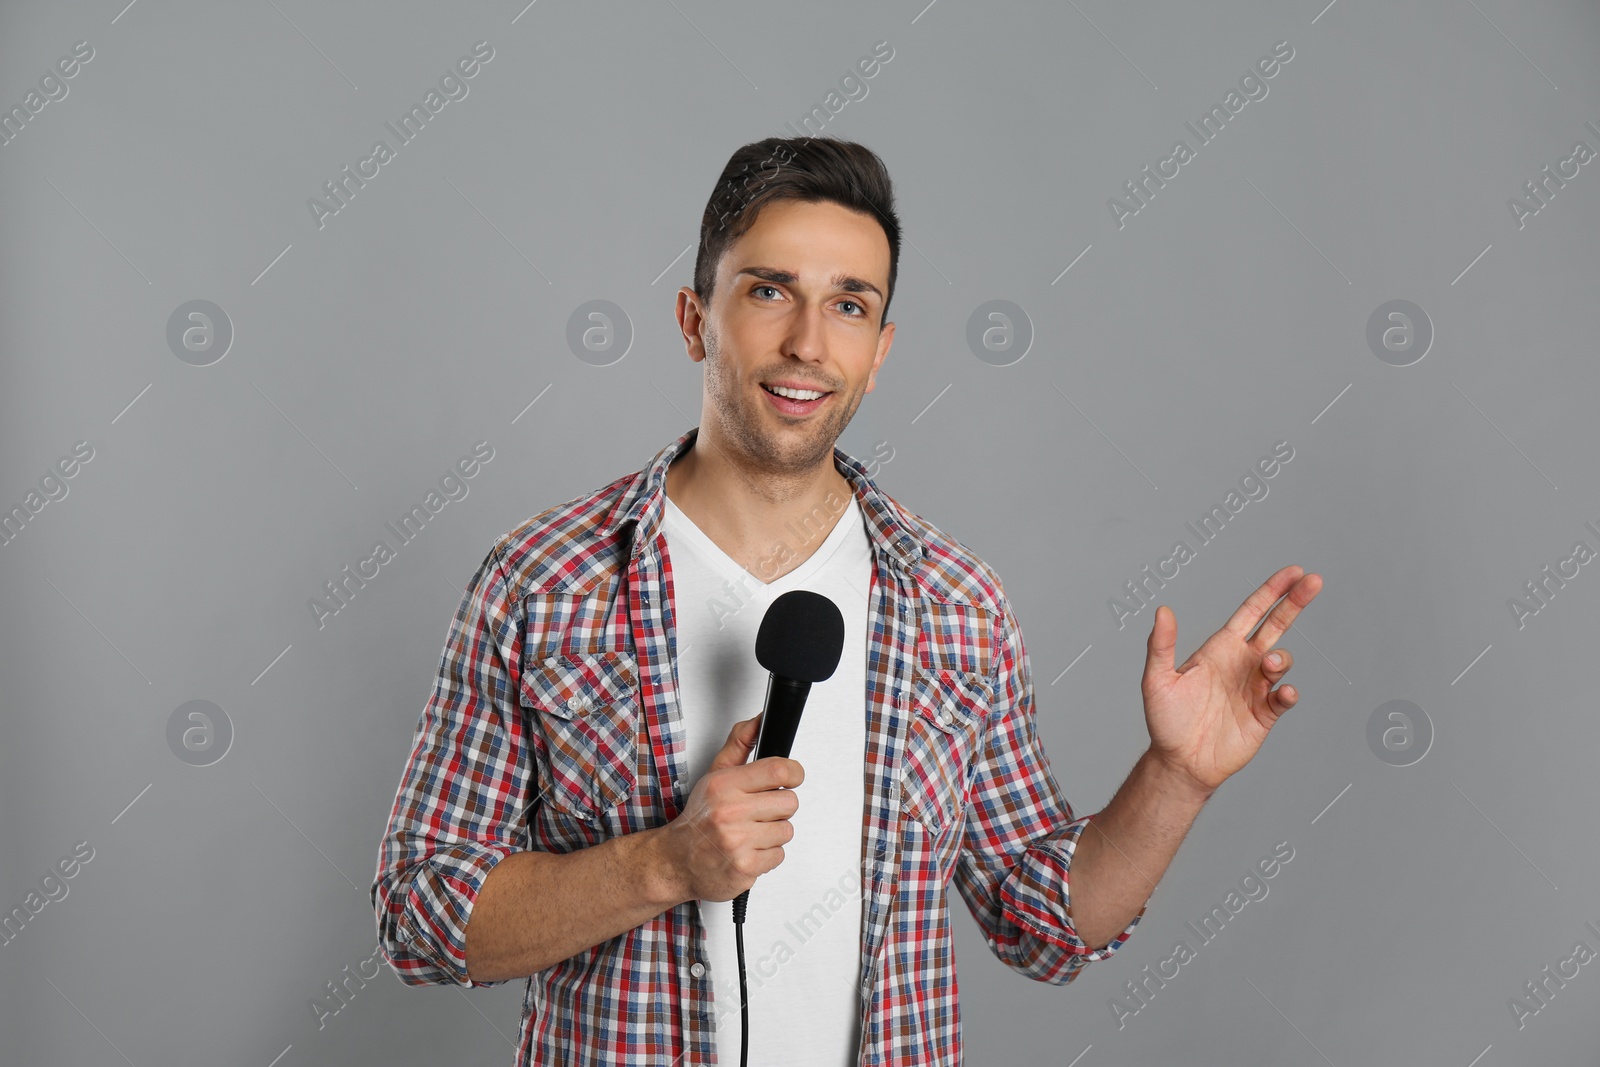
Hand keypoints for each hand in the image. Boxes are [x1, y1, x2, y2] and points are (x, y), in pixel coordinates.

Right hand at [660, 712, 804, 902]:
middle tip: (759, 811)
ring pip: (787, 831)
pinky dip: (767, 855)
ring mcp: (737, 842)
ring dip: (773, 833)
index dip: (794, 773)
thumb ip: (739, 744)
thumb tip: (759, 720)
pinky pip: (779, 856)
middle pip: (790, 802)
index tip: (792, 778)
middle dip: (779, 807)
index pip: (778, 771)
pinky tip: (748, 850)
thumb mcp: (714, 774)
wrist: (675, 860)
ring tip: (751, 832)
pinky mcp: (745, 868)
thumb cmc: (699, 818)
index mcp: (725, 785)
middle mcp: (730, 812)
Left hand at [1141, 564, 1322, 794]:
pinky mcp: (1265, 715)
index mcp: (1221, 649)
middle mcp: (1242, 664)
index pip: (1252, 612)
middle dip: (1295, 603)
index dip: (1272, 592)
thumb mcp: (1157, 680)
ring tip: (1270, 663)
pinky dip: (1288, 692)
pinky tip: (1283, 691)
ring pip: (1281, 662)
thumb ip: (1161, 646)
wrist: (1180, 762)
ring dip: (1281, 658)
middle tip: (1314, 581)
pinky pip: (1284, 698)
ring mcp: (1256, 688)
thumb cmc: (1166, 720)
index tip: (1294, 572)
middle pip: (1276, 626)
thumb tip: (1162, 610)